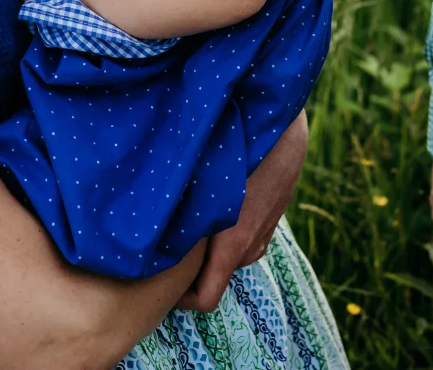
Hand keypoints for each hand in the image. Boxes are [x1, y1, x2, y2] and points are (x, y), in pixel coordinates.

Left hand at [178, 111, 308, 310]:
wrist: (281, 132)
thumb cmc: (239, 152)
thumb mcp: (204, 184)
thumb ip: (183, 216)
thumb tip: (151, 232)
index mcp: (233, 244)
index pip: (206, 299)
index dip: (181, 299)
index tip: (159, 285)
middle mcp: (251, 246)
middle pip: (215, 276)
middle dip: (192, 269)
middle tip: (164, 247)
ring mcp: (264, 233)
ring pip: (229, 255)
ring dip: (209, 249)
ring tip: (185, 221)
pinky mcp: (270, 218)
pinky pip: (244, 238)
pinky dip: (226, 233)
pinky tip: (212, 205)